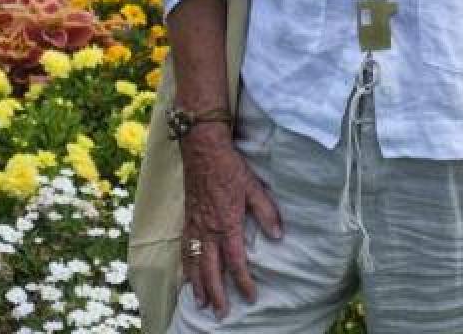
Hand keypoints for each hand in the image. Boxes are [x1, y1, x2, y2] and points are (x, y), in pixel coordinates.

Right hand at [180, 124, 284, 317]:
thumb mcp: (254, 187)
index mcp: (227, 224)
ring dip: (198, 285)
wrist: (202, 149)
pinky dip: (185, 266)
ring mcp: (194, 225)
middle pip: (211, 269)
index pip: (235, 261)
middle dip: (217, 293)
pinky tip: (186, 275)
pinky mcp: (187, 219)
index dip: (243, 282)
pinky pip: (184, 249)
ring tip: (201, 303)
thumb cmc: (230, 167)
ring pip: (194, 262)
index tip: (250, 297)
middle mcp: (208, 229)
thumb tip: (278, 236)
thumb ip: (267, 212)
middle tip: (221, 313)